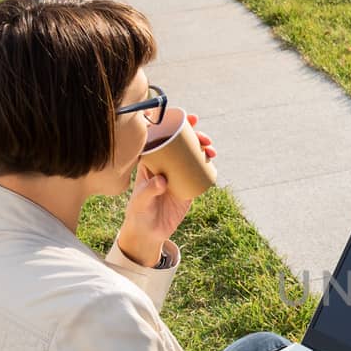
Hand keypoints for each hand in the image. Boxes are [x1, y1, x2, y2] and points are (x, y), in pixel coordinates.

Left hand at [118, 114, 217, 263]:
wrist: (149, 232)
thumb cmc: (139, 214)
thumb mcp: (141, 202)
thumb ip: (149, 191)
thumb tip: (163, 180)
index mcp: (150, 162)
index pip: (160, 138)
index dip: (172, 125)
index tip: (184, 119)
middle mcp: (165, 164)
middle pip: (180, 143)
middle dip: (194, 135)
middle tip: (203, 137)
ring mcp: (177, 174)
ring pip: (192, 155)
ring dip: (203, 147)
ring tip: (211, 150)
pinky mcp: (188, 186)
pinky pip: (199, 171)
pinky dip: (207, 163)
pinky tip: (212, 159)